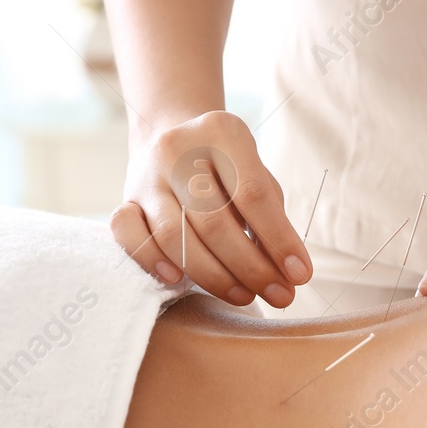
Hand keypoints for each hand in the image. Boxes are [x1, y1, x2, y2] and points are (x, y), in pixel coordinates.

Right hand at [110, 111, 310, 308]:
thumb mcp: (257, 178)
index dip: (279, 240)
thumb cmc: (227, 170)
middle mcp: (177, 148)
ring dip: (212, 276)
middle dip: (250, 267)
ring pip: (173, 235)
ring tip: (244, 295)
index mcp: (221, 132)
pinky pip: (128, 234)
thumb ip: (273, 220)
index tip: (300, 275)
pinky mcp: (125, 198)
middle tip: (278, 295)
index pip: (253, 194)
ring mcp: (146, 174)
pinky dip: (151, 260)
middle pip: (214, 221)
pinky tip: (177, 281)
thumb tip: (290, 274)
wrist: (173, 139)